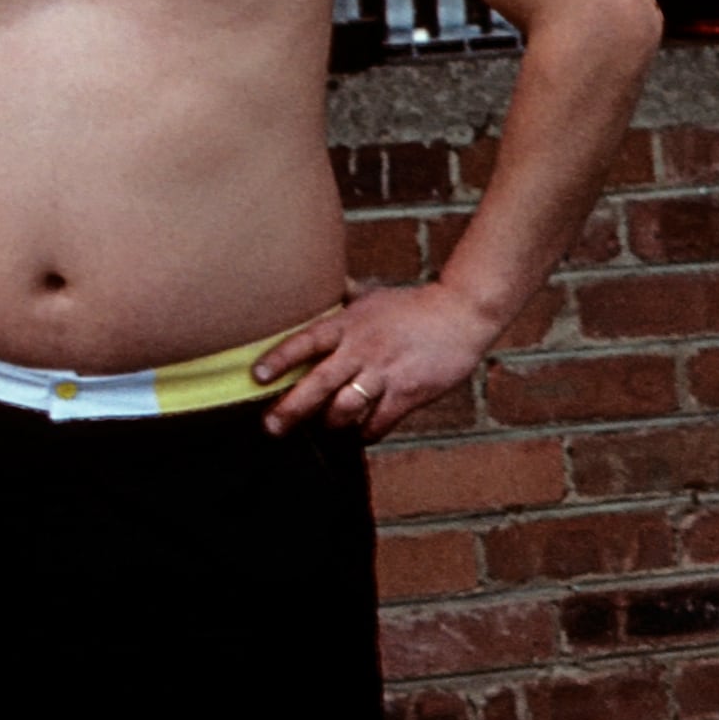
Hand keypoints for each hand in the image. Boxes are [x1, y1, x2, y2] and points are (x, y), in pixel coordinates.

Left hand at [257, 280, 505, 437]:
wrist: (462, 315)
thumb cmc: (415, 307)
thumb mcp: (374, 296)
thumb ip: (346, 299)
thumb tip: (328, 287)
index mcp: (349, 324)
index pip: (305, 341)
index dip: (278, 359)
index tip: (256, 376)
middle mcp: (362, 349)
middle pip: (318, 382)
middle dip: (290, 408)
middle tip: (271, 427)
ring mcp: (385, 373)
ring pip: (345, 408)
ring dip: (331, 423)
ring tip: (327, 427)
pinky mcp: (407, 393)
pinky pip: (378, 422)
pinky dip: (366, 432)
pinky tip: (363, 431)